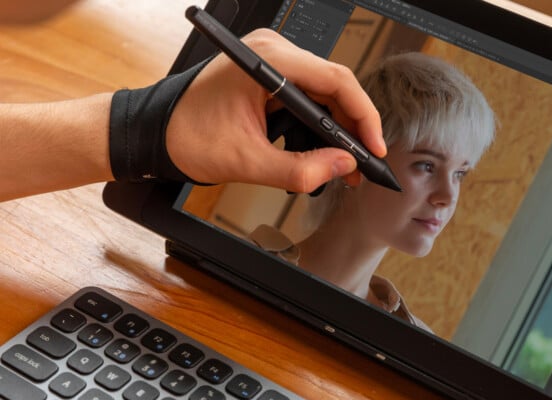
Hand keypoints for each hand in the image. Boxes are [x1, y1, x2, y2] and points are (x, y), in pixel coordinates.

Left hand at [165, 28, 385, 191]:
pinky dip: (322, 125)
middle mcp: (273, 53)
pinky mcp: (272, 77)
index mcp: (265, 61)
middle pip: (335, 86)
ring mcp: (273, 63)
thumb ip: (299, 170)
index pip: (335, 80)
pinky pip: (310, 98)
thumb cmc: (186, 135)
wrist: (156, 132)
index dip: (363, 115)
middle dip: (353, 128)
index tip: (373, 146)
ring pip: (326, 94)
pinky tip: (327, 151)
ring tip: (347, 164)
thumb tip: (342, 166)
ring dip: (339, 129)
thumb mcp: (247, 161)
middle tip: (364, 163)